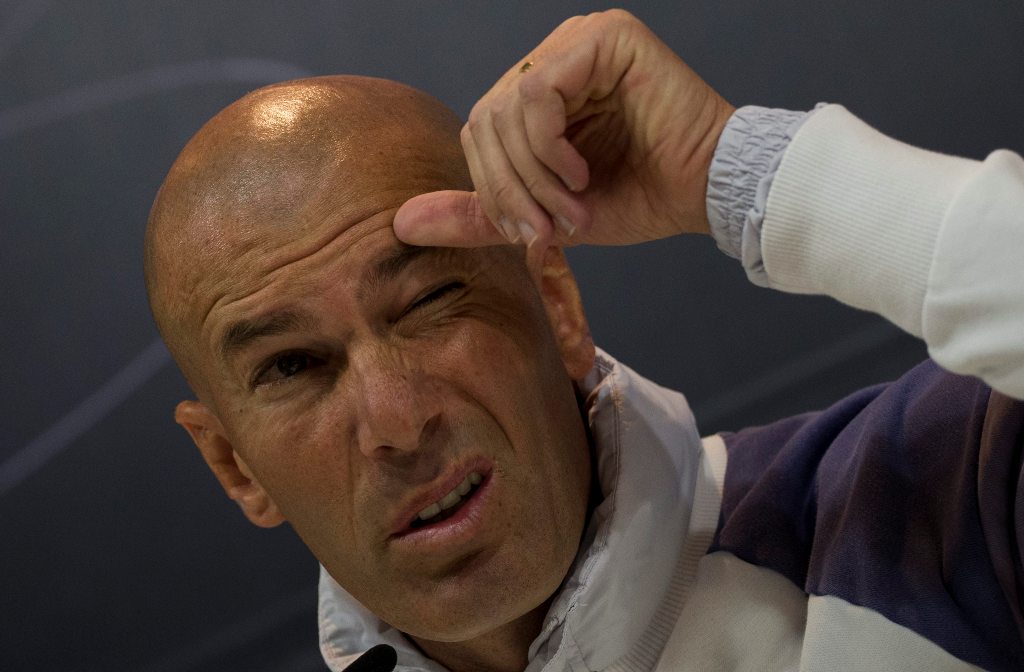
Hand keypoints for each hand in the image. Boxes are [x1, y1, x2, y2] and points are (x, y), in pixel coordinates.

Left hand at [394, 9, 734, 249]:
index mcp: (539, 93)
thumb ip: (480, 212)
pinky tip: (580, 175)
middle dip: (510, 189)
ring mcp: (578, 43)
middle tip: (550, 227)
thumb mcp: (544, 214)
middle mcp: (554, 59)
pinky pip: (536, 92)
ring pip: (505, 110)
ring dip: (533, 177)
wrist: (707, 193)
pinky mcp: (605, 38)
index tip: (531, 233)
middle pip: (484, 121)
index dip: (493, 189)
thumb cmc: (640, 197)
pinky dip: (547, 147)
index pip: (479, 132)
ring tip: (574, 206)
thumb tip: (402, 223)